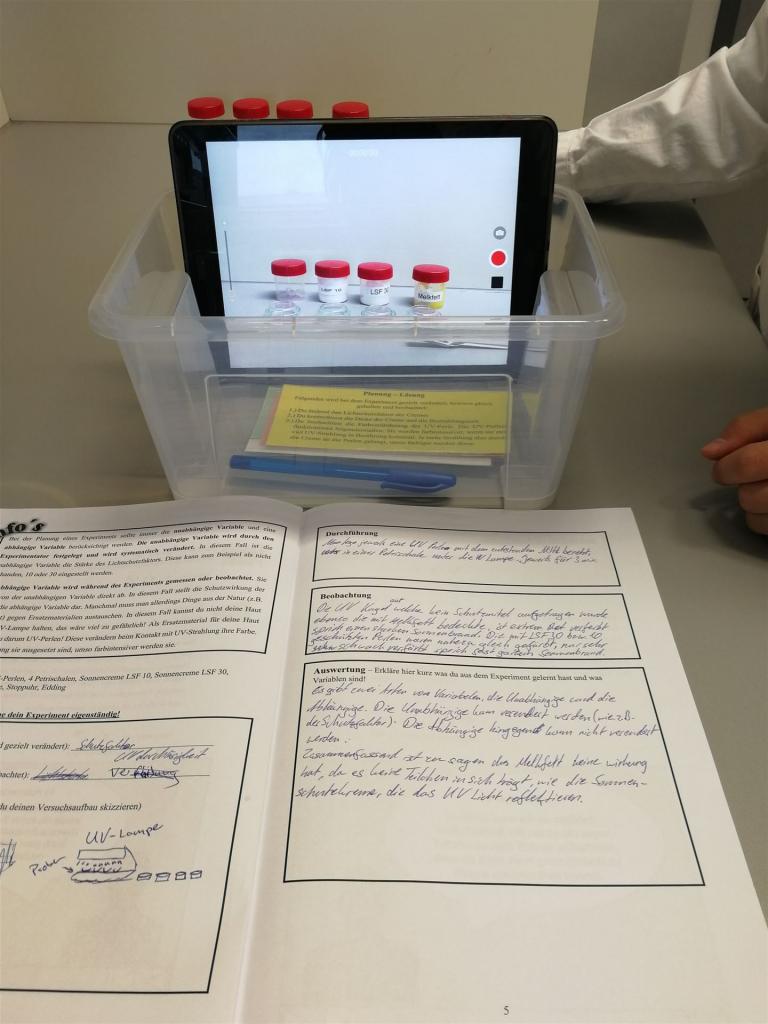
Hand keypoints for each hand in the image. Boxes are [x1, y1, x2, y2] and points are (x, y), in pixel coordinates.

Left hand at [701, 407, 767, 534]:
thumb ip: (747, 426)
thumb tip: (710, 451)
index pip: (748, 464)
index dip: (727, 466)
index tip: (724, 465)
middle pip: (750, 497)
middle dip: (743, 486)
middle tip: (756, 474)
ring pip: (756, 520)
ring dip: (753, 505)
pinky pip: (767, 531)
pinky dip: (765, 520)